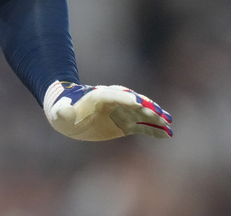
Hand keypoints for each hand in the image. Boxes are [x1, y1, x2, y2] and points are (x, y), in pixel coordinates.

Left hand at [43, 81, 171, 140]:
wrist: (73, 115)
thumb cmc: (66, 111)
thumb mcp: (61, 113)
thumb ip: (63, 111)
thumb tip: (61, 112)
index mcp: (100, 96)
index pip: (115, 96)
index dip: (126, 99)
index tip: (138, 103)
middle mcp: (115, 102)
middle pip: (133, 102)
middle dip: (146, 107)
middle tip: (159, 113)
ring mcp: (123, 112)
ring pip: (142, 114)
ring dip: (156, 118)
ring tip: (169, 123)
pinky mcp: (126, 123)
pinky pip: (143, 126)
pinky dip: (155, 130)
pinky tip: (168, 134)